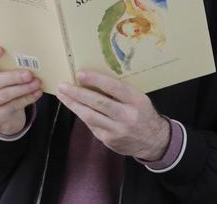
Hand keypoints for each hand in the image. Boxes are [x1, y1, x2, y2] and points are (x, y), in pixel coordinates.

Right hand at [0, 46, 42, 135]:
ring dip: (22, 89)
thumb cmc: (6, 89)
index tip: (1, 49)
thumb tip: (30, 58)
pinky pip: (11, 106)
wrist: (5, 117)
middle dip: (13, 77)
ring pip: (3, 95)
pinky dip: (26, 99)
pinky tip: (37, 93)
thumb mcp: (3, 77)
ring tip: (36, 83)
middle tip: (29, 74)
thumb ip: (8, 67)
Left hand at [56, 70, 170, 160]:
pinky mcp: (109, 140)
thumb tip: (93, 79)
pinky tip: (74, 106)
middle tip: (63, 85)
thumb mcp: (138, 99)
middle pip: (98, 103)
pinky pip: (91, 125)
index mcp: (136, 101)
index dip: (95, 80)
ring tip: (62, 94)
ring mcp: (117, 130)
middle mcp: (127, 116)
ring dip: (73, 104)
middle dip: (77, 93)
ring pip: (90, 116)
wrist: (154, 141)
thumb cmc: (143, 114)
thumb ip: (120, 92)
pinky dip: (82, 114)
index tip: (79, 74)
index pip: (114, 88)